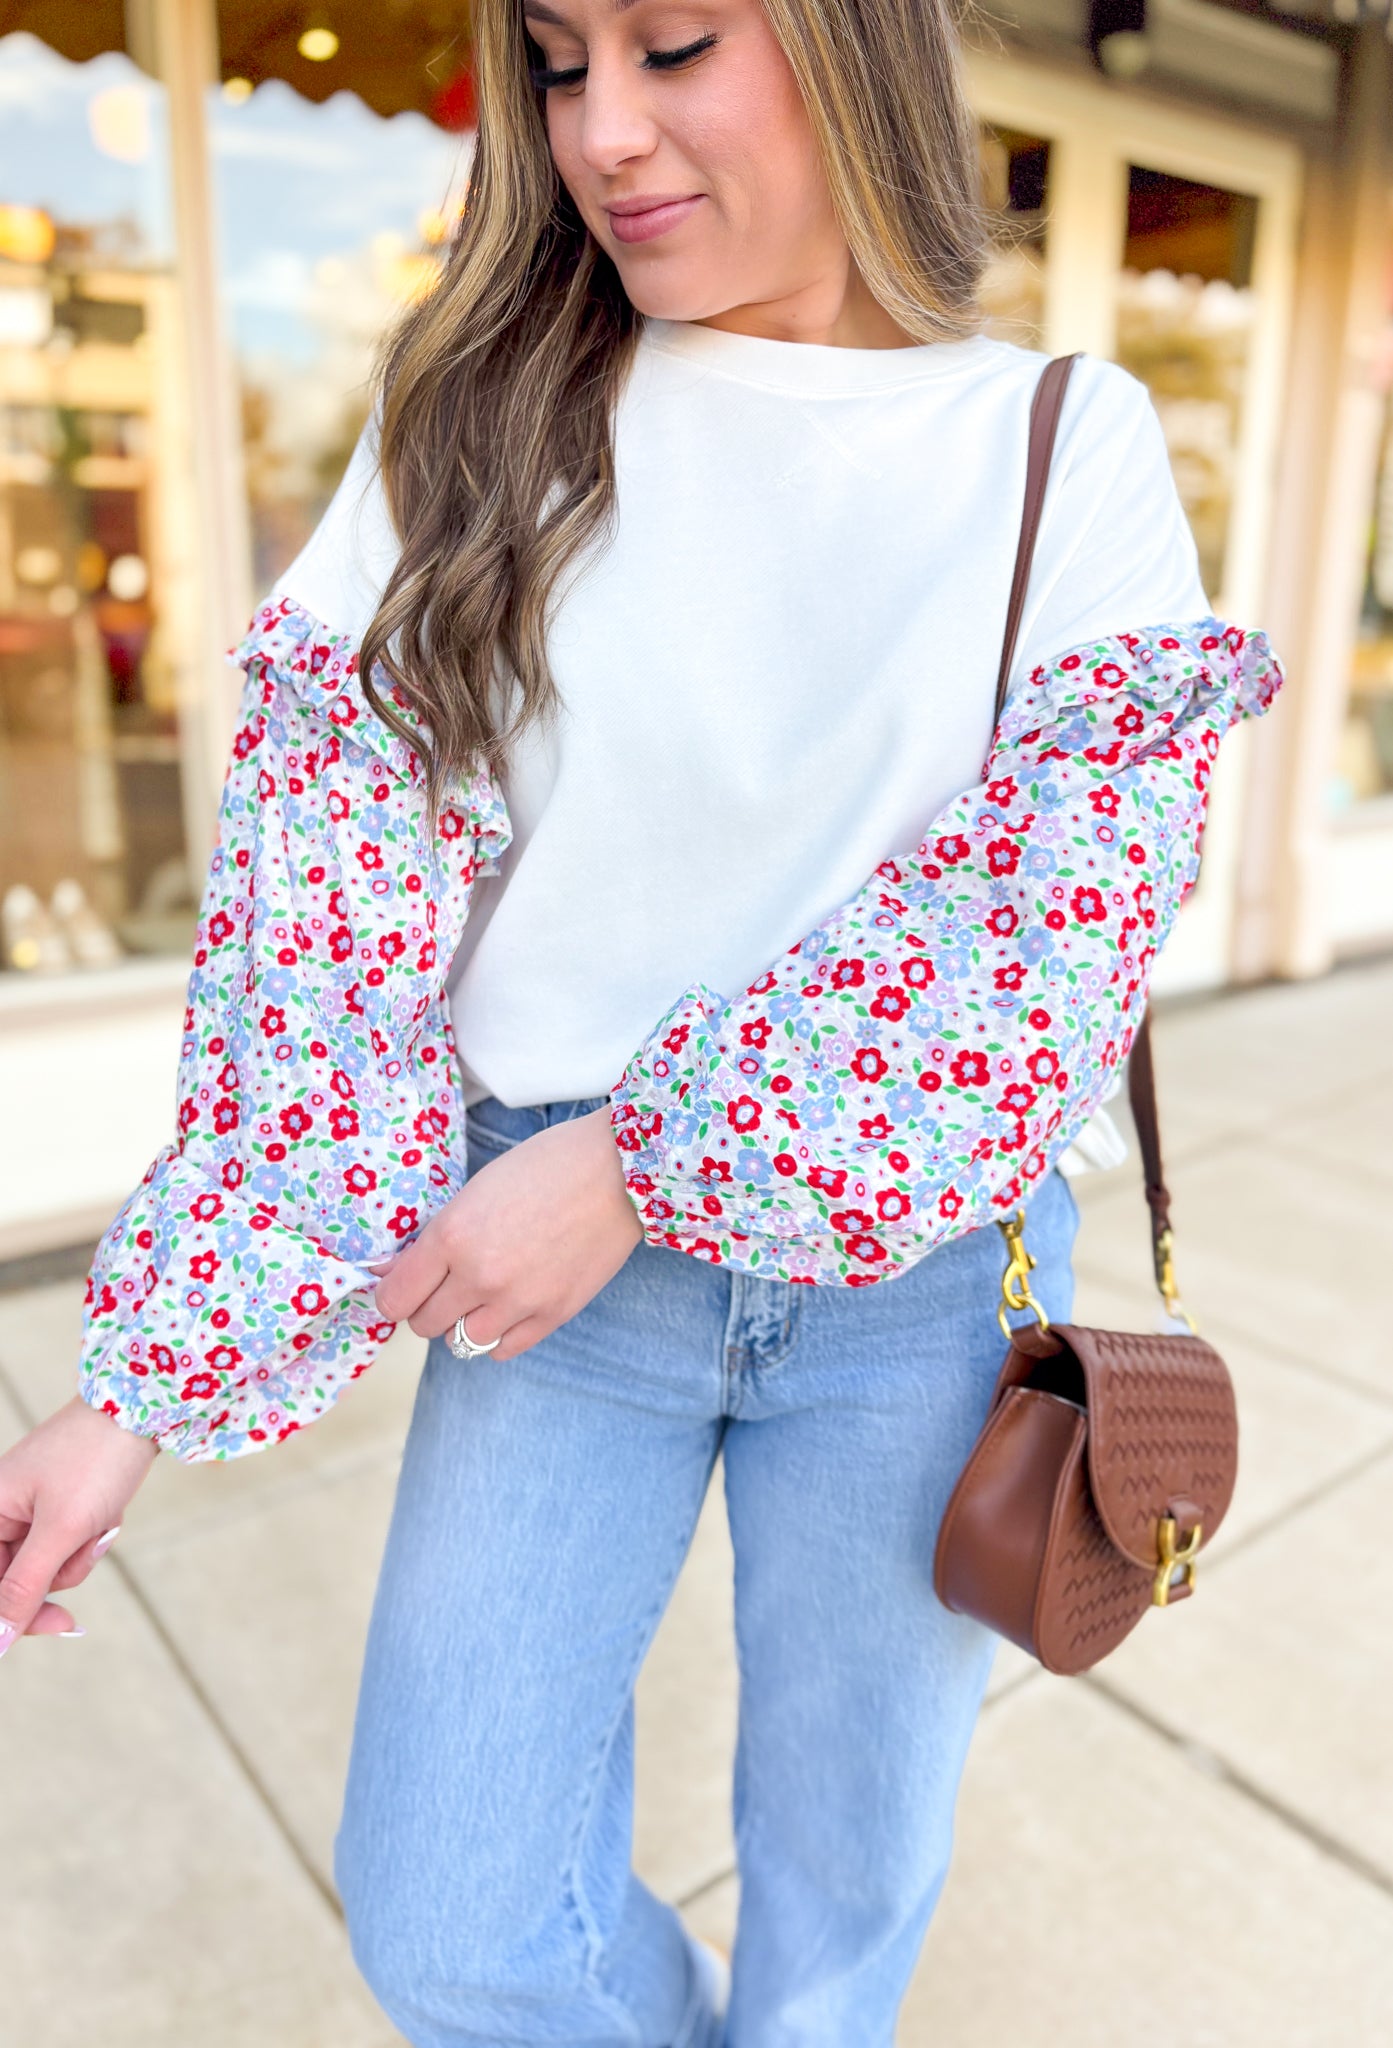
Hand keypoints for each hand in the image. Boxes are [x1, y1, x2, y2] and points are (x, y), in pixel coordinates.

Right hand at [0, 1396, 157, 1655]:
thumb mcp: (60, 1530)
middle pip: (12, 1583)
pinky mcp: (55, 1509)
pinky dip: (88, 1543)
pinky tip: (106, 1520)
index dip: (6, 1617)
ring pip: (46, 1570)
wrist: (140, 1409)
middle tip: (72, 1621)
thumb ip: (23, 1588)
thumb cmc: (95, 1460)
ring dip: (77, 1559)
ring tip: (99, 1528)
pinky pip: (66, 1549)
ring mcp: (26, 1511)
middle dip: (53, 1583)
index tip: (51, 1628)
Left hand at [371, 1106, 642, 1359]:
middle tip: (444, 1284)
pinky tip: (506, 1308)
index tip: (401, 1286)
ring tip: (479, 1296)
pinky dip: (496, 1334)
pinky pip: (501, 1349)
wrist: (619, 1172)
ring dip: (460, 1323)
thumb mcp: (477, 1188)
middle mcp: (479, 1276)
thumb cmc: (547, 1166)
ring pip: (459, 1342)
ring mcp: (517, 1301)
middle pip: (424, 1324)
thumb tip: (391, 1269)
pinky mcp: (552, 1316)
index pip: (395, 1297)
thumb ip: (436, 1233)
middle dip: (427, 1306)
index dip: (392, 1293)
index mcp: (453, 1236)